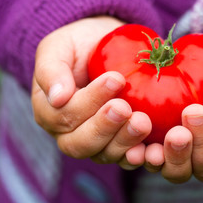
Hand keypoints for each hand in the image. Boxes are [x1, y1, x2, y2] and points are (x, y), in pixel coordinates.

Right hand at [32, 16, 151, 168]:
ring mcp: (96, 142)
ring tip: (142, 123)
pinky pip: (126, 157)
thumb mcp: (58, 47)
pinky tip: (152, 148)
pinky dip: (139, 155)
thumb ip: (51, 70)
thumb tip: (57, 98)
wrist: (105, 48)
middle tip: (125, 108)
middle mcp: (70, 134)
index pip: (65, 115)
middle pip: (81, 144)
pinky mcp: (120, 144)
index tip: (115, 79)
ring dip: (124, 141)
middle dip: (104, 127)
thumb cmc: (78, 46)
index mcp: (50, 112)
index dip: (90, 101)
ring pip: (105, 154)